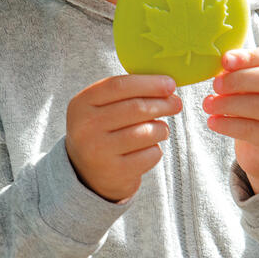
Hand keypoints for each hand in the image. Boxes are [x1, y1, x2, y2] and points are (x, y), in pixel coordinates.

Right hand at [66, 73, 182, 201]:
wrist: (87, 173)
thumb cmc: (104, 131)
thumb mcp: (101, 108)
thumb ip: (127, 93)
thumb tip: (167, 86)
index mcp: (81, 104)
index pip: (119, 86)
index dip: (149, 83)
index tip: (170, 84)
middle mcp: (86, 127)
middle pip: (135, 108)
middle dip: (162, 104)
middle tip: (176, 103)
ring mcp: (99, 151)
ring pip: (146, 132)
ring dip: (161, 129)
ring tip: (160, 130)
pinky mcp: (116, 172)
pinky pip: (150, 154)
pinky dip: (156, 150)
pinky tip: (148, 150)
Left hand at [202, 46, 258, 193]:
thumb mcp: (257, 89)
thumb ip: (245, 74)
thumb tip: (224, 63)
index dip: (250, 56)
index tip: (225, 60)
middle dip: (239, 79)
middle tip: (215, 85)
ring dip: (229, 103)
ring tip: (208, 104)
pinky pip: (252, 130)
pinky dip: (228, 125)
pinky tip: (213, 122)